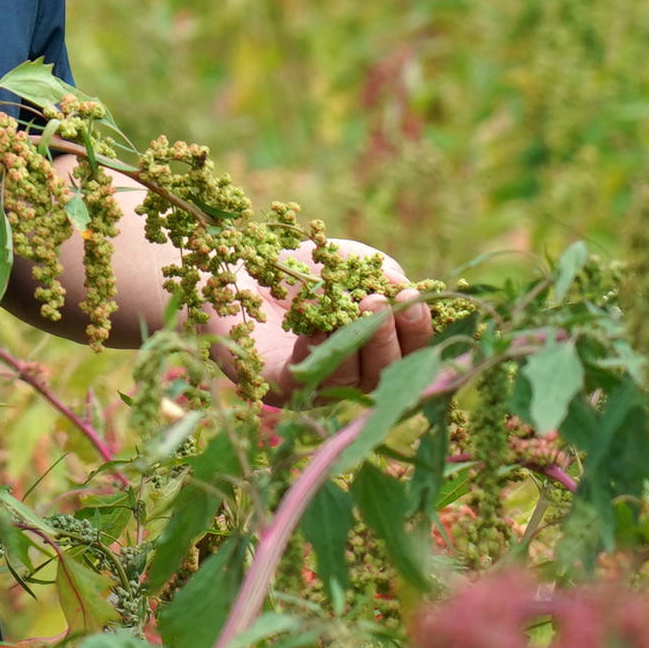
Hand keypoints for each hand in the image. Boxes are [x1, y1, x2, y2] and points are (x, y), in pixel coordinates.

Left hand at [218, 242, 432, 403]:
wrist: (232, 268)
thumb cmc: (293, 268)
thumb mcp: (344, 261)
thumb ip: (381, 271)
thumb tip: (407, 290)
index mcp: (368, 348)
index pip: (406, 352)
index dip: (416, 330)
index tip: (412, 299)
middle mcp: (346, 373)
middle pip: (383, 373)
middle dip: (389, 338)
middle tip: (382, 304)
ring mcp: (314, 384)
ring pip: (350, 379)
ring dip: (359, 342)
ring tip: (360, 306)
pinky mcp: (276, 386)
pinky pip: (306, 382)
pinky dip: (318, 354)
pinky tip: (318, 329)